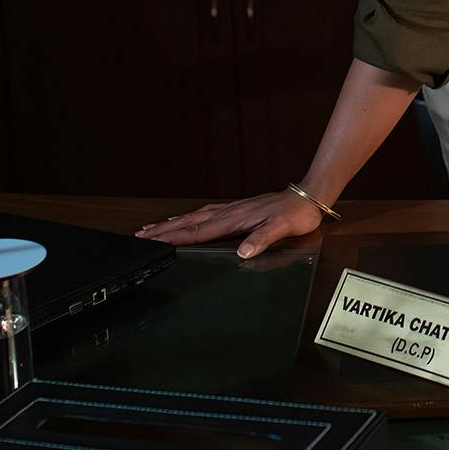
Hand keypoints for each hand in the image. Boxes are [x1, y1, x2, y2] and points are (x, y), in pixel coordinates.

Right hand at [134, 192, 322, 257]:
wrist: (308, 196)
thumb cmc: (296, 213)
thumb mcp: (282, 228)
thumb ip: (261, 239)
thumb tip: (242, 253)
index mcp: (234, 219)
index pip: (198, 231)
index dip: (174, 237)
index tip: (153, 240)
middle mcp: (229, 212)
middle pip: (189, 223)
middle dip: (164, 230)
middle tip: (140, 235)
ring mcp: (231, 209)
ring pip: (195, 217)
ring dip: (173, 224)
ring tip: (154, 228)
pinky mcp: (237, 209)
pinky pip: (206, 214)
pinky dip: (190, 218)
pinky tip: (187, 220)